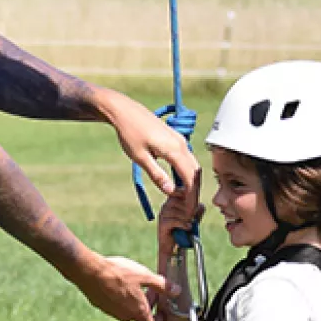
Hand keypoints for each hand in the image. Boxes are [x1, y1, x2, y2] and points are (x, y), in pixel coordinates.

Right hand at [72, 253, 175, 320]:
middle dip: (147, 304)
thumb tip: (177, 291)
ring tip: (134, 283)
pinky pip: (114, 304)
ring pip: (126, 310)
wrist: (89, 271)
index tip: (161, 309)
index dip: (158, 319)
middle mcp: (124, 315)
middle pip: (140, 316)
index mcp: (138, 311)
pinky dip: (120, 297)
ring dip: (133, 300)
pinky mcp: (101, 305)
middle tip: (150, 289)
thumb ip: (162, 285)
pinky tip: (119, 281)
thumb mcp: (145, 275)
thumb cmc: (118, 273)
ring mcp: (111, 311)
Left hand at [101, 92, 201, 219]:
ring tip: (182, 198)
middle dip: (194, 191)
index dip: (191, 196)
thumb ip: (157, 175)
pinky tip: (177, 181)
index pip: (190, 178)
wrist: (124, 110)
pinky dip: (186, 171)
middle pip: (195, 172)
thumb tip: (170, 191)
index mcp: (174, 149)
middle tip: (187, 208)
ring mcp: (179, 139)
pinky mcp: (174, 138)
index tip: (189, 210)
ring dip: (190, 181)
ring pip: (192, 164)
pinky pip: (186, 158)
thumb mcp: (140, 157)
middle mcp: (181, 144)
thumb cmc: (129, 132)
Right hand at [158, 201, 205, 257]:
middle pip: (179, 200)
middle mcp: (166, 205)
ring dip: (186, 218)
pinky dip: (182, 224)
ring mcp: (163, 214)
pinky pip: (174, 220)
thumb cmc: (183, 230)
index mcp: (173, 201)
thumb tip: (201, 205)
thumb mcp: (193, 218)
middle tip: (193, 217)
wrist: (173, 246)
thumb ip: (198, 210)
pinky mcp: (162, 223)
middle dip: (189, 209)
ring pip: (177, 211)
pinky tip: (187, 228)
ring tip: (189, 224)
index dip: (188, 196)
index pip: (180, 191)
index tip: (195, 205)